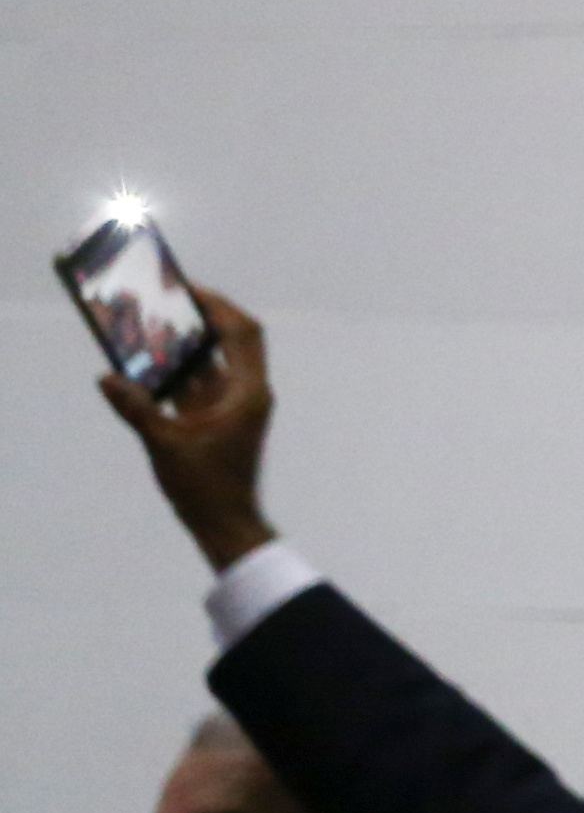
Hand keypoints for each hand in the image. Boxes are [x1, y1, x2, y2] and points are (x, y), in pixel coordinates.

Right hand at [100, 286, 276, 570]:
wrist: (224, 522)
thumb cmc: (205, 487)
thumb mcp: (166, 445)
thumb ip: (137, 409)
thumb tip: (108, 379)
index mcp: (248, 392)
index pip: (242, 334)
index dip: (219, 307)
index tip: (189, 290)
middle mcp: (248, 392)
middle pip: (233, 339)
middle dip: (204, 317)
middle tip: (170, 300)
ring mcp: (234, 404)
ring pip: (213, 362)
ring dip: (186, 345)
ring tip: (150, 325)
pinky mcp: (219, 417)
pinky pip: (200, 383)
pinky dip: (179, 372)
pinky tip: (147, 364)